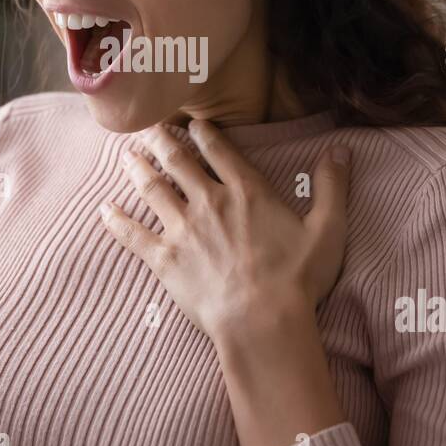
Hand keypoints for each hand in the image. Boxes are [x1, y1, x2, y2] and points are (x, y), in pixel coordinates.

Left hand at [99, 119, 350, 342]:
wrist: (261, 322)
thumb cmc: (297, 280)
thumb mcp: (328, 230)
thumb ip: (332, 187)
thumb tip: (342, 150)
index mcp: (246, 191)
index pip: (218, 149)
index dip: (203, 131)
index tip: (192, 122)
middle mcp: (209, 201)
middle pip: (177, 160)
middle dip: (160, 139)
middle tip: (147, 126)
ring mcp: (183, 229)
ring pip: (152, 188)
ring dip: (136, 168)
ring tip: (125, 155)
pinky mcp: (164, 259)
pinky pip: (133, 234)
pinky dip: (116, 220)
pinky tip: (103, 209)